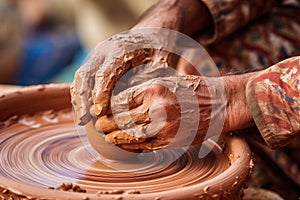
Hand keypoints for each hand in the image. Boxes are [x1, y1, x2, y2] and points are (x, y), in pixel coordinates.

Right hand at [71, 30, 175, 124]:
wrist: (153, 34)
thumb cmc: (159, 50)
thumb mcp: (161, 62)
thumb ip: (148, 79)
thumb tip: (135, 102)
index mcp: (120, 49)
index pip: (105, 74)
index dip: (101, 94)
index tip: (99, 113)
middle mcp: (104, 50)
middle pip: (84, 75)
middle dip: (82, 99)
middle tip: (83, 121)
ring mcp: (97, 55)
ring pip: (80, 77)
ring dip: (78, 99)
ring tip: (81, 121)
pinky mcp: (95, 61)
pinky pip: (83, 79)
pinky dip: (81, 95)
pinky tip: (84, 112)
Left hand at [96, 76, 220, 149]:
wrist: (218, 104)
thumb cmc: (190, 90)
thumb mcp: (164, 82)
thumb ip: (142, 93)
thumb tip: (119, 104)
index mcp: (153, 89)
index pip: (120, 102)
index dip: (108, 109)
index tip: (101, 112)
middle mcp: (157, 108)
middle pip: (122, 120)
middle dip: (107, 124)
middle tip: (98, 126)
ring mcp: (163, 126)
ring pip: (130, 136)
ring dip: (115, 138)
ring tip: (106, 137)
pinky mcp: (170, 141)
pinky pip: (144, 146)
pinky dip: (130, 147)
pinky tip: (122, 145)